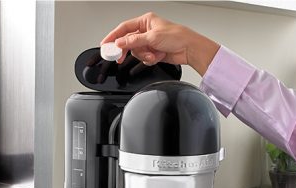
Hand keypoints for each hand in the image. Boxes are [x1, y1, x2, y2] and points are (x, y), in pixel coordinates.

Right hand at [101, 12, 220, 75]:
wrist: (189, 49)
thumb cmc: (177, 36)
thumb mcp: (152, 37)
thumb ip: (134, 41)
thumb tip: (120, 43)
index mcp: (146, 21)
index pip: (124, 28)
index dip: (113, 36)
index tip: (105, 44)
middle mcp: (146, 30)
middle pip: (128, 42)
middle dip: (128, 50)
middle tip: (120, 57)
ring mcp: (149, 42)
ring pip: (136, 51)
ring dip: (143, 55)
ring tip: (152, 55)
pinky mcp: (153, 52)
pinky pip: (144, 57)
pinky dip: (149, 59)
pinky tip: (157, 56)